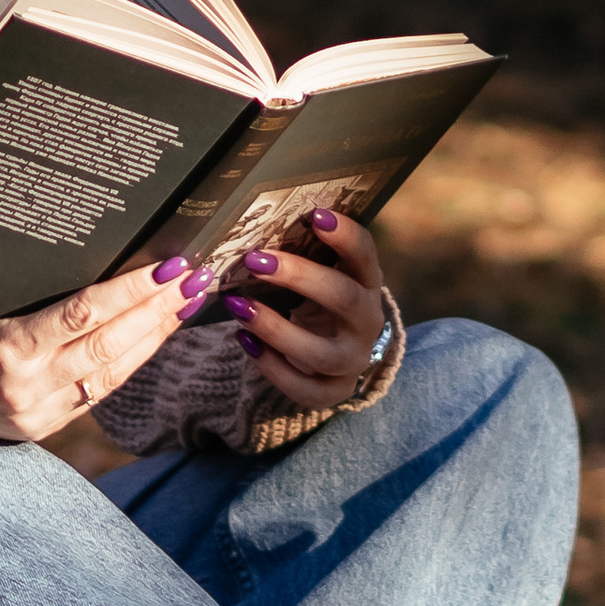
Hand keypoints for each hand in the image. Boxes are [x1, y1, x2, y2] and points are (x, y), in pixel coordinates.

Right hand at [0, 254, 194, 443]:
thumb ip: (30, 291)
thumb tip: (96, 255)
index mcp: (4, 350)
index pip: (85, 315)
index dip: (133, 291)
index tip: (169, 266)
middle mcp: (25, 389)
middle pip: (110, 346)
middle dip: (158, 312)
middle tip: (195, 277)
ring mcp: (35, 415)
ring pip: (112, 373)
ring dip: (153, 338)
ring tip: (185, 304)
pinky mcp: (39, 429)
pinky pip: (95, 392)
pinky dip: (126, 362)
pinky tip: (150, 337)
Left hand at [212, 208, 386, 412]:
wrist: (338, 349)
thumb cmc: (320, 299)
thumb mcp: (321, 273)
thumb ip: (302, 252)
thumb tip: (254, 225)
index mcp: (366, 282)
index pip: (365, 255)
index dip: (345, 235)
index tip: (314, 214)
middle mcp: (367, 321)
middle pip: (343, 298)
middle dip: (298, 277)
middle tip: (254, 259)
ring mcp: (353, 360)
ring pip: (321, 352)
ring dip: (274, 328)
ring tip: (237, 305)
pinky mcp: (334, 391)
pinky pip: (305, 389)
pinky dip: (272, 367)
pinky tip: (245, 341)